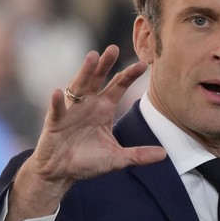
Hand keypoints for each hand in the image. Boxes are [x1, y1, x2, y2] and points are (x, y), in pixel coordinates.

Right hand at [7, 46, 165, 220]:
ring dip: (85, 72)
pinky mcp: (55, 121)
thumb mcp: (116, 158)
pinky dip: (58, 101)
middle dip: (105, 64)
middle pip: (98, 79)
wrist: (60, 171)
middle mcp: (88, 104)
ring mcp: (71, 110)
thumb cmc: (87, 161)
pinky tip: (58, 92)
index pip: (118, 86)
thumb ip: (138, 155)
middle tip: (114, 49)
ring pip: (78, 87)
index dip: (129, 75)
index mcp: (104, 108)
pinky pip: (57, 109)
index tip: (143, 64)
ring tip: (92, 57)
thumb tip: (163, 154)